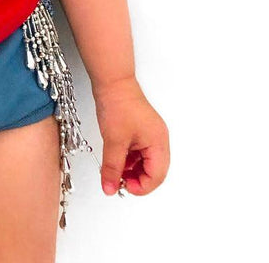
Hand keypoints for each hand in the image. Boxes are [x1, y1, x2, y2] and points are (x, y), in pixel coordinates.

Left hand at [93, 76, 168, 196]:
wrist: (112, 81)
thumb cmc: (118, 103)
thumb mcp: (113, 141)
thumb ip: (112, 167)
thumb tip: (110, 187)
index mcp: (158, 143)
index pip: (157, 176)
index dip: (141, 187)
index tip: (124, 187)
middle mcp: (158, 139)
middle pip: (154, 170)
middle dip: (136, 179)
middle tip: (119, 181)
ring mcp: (150, 133)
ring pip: (145, 162)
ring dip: (131, 169)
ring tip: (115, 169)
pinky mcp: (141, 129)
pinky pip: (139, 151)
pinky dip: (128, 158)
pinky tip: (116, 158)